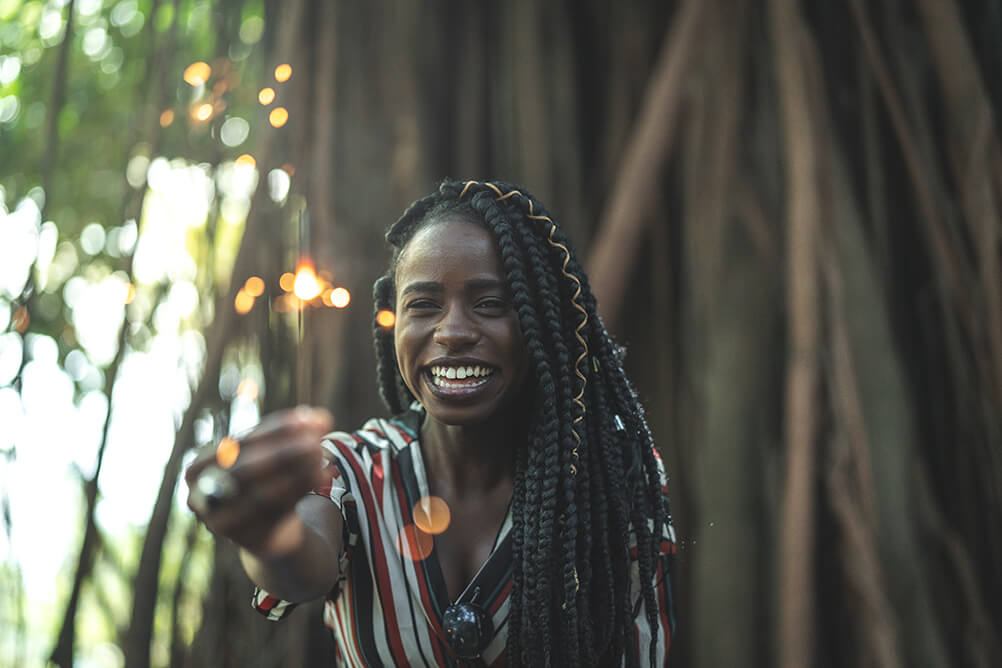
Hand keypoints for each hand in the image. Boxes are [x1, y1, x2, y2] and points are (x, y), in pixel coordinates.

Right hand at [185, 406, 333, 556]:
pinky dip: (300, 491)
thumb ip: (295, 433)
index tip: (306, 419)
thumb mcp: (274, 451)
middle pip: (244, 470)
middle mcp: (203, 495)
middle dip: (283, 453)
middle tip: (315, 442)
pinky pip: (275, 514)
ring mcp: (222, 522)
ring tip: (322, 457)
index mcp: (200, 466)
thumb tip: (321, 418)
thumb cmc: (265, 477)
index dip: (274, 429)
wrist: (268, 526)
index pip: (238, 442)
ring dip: (295, 473)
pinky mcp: (248, 539)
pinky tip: (322, 475)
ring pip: (260, 495)